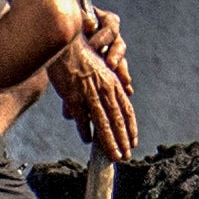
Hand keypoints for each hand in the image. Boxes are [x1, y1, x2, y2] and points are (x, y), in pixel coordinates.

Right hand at [55, 8, 141, 160]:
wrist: (65, 42)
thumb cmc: (80, 57)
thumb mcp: (97, 72)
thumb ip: (102, 90)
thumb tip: (102, 107)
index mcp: (113, 83)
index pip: (126, 110)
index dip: (130, 128)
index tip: (133, 142)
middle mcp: (105, 88)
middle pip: (117, 119)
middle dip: (122, 140)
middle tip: (126, 156)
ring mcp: (90, 92)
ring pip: (103, 121)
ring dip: (109, 141)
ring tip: (114, 155)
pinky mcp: (73, 94)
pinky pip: (81, 116)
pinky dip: (85, 129)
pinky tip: (87, 140)